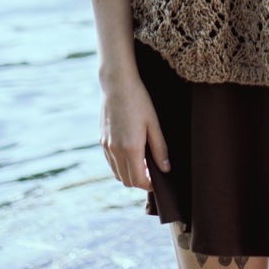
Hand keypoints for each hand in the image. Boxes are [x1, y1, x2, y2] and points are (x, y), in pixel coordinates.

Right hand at [99, 75, 170, 190]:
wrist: (117, 83)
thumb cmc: (139, 100)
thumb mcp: (153, 123)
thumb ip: (160, 148)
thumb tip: (166, 169)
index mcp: (131, 148)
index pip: (138, 180)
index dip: (148, 185)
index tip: (157, 181)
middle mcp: (116, 150)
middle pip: (127, 181)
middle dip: (139, 181)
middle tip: (151, 173)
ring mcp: (107, 146)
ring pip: (117, 173)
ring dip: (129, 175)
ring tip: (141, 164)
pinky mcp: (102, 140)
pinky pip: (110, 162)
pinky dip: (120, 165)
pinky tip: (130, 154)